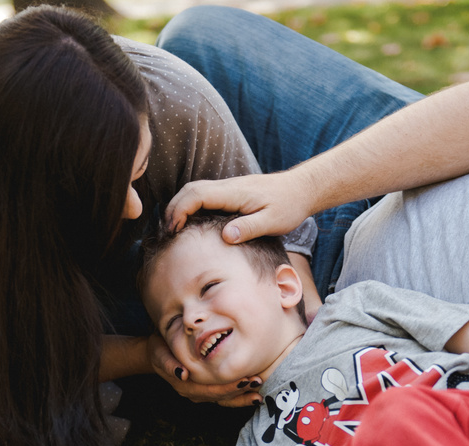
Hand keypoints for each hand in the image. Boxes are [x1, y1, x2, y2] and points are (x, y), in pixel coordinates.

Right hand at [147, 334, 261, 406]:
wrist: (159, 351)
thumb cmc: (161, 348)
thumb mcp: (160, 352)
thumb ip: (168, 363)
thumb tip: (183, 374)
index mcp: (185, 385)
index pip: (208, 390)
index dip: (227, 387)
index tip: (244, 380)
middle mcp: (194, 393)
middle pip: (219, 397)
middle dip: (239, 392)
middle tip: (257, 382)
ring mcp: (202, 393)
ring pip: (224, 400)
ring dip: (242, 398)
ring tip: (258, 393)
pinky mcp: (208, 390)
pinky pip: (225, 398)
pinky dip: (240, 397)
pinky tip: (254, 395)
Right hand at [164, 171, 314, 243]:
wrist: (301, 189)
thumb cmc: (288, 205)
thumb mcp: (273, 221)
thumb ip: (249, 228)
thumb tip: (226, 236)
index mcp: (234, 192)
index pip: (197, 195)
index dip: (180, 210)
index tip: (173, 229)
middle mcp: (227, 186)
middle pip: (190, 190)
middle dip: (173, 209)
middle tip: (167, 232)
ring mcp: (228, 188)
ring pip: (195, 192)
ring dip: (181, 207)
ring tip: (174, 229)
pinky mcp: (231, 192)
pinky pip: (204, 196)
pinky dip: (191, 206)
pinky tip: (191, 223)